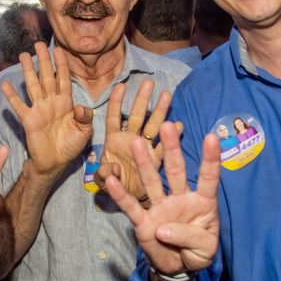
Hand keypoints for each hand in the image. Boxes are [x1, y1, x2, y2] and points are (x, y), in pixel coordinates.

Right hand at [0, 42, 92, 175]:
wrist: (55, 163)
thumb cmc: (70, 146)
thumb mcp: (84, 132)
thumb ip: (85, 118)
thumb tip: (81, 106)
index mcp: (66, 103)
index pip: (64, 79)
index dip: (61, 65)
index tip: (59, 50)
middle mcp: (52, 102)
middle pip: (47, 77)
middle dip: (43, 61)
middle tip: (38, 44)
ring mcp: (39, 110)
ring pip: (33, 86)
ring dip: (28, 71)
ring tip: (23, 55)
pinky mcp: (29, 120)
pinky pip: (20, 105)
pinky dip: (12, 95)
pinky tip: (5, 84)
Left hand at [93, 81, 178, 200]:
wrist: (128, 198)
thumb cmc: (113, 185)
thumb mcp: (102, 181)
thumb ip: (103, 175)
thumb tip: (113, 168)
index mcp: (113, 141)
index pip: (113, 118)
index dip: (116, 102)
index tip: (120, 86)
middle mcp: (130, 141)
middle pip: (136, 116)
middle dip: (142, 100)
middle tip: (149, 82)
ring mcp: (145, 149)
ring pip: (152, 126)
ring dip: (159, 111)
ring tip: (166, 94)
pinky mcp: (156, 160)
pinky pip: (164, 147)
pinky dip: (172, 137)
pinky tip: (178, 125)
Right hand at [107, 122, 220, 274]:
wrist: (179, 268)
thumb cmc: (198, 252)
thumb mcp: (205, 248)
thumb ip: (190, 236)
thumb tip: (162, 229)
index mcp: (202, 202)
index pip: (208, 178)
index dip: (210, 159)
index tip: (211, 137)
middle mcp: (180, 198)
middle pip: (176, 170)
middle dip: (172, 148)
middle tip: (167, 125)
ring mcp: (160, 208)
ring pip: (152, 182)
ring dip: (145, 163)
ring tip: (136, 142)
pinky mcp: (144, 222)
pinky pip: (131, 207)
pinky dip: (121, 194)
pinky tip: (110, 179)